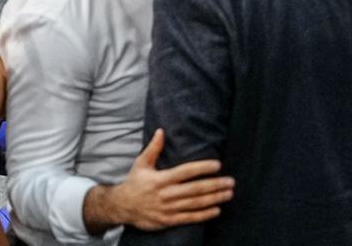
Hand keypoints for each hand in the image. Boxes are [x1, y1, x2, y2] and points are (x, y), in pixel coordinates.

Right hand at [92, 130, 234, 230]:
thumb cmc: (134, 183)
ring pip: (195, 204)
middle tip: (230, 181)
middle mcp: (166, 194)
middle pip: (194, 189)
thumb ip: (153, 148)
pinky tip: (216, 210)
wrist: (121, 207)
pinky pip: (189, 218)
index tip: (217, 165)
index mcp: (161, 179)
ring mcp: (168, 209)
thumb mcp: (141, 164)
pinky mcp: (168, 221)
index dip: (202, 168)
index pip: (185, 172)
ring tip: (228, 194)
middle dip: (214, 185)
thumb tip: (161, 131)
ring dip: (213, 199)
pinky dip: (204, 215)